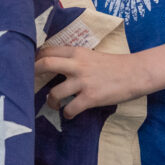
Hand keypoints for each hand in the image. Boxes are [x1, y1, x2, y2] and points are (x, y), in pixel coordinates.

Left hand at [34, 46, 148, 117]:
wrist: (136, 73)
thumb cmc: (114, 65)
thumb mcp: (91, 55)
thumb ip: (74, 59)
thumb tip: (55, 66)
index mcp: (77, 52)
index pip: (48, 51)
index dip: (36, 59)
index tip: (31, 67)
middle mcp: (77, 65)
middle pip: (45, 64)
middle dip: (33, 74)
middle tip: (28, 83)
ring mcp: (83, 82)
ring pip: (55, 93)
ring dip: (51, 101)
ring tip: (54, 104)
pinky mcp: (91, 98)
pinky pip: (70, 109)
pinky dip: (67, 114)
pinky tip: (69, 113)